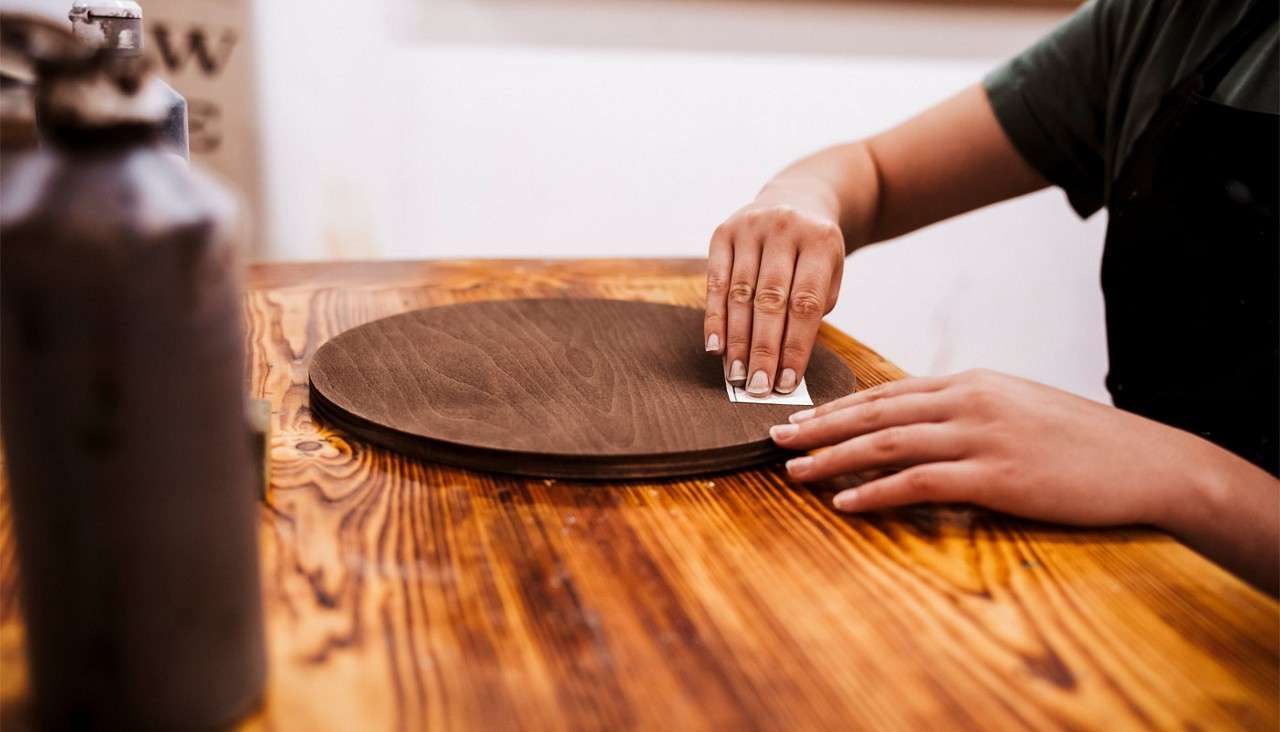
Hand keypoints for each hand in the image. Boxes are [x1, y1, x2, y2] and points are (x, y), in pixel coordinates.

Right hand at [705, 197, 844, 395]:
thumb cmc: (814, 253)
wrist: (798, 199)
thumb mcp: (831, 273)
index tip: (787, 383)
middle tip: (757, 387)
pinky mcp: (723, 232)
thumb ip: (811, 311)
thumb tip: (783, 364)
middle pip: (770, 300)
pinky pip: (715, 282)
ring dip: (736, 340)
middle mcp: (784, 228)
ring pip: (739, 294)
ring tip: (736, 376)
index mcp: (820, 240)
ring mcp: (750, 227)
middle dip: (762, 349)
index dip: (794, 346)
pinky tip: (715, 347)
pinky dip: (714, 318)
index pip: (805, 303)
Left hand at [769, 369, 1239, 527]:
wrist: (1148, 461)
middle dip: (819, 428)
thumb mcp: (1017, 409)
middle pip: (875, 413)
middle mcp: (967, 401)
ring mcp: (981, 436)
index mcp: (970, 383)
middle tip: (775, 440)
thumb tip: (919, 422)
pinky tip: (844, 502)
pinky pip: (920, 483)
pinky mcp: (997, 475)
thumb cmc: (1081, 441)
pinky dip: (875, 492)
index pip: (886, 393)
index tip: (798, 419)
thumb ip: (966, 412)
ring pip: (887, 443)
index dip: (836, 408)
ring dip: (833, 459)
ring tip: (793, 472)